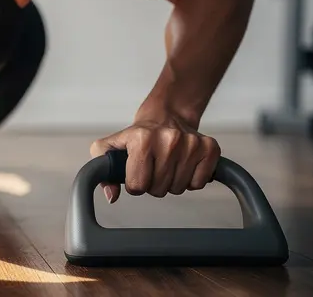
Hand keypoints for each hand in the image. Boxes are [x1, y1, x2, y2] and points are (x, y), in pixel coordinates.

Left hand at [89, 114, 219, 202]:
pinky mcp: (210, 147)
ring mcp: (192, 143)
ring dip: (171, 182)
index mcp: (142, 139)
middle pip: (158, 189)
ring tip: (167, 164)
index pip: (137, 185)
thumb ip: (102, 170)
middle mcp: (169, 139)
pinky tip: (184, 165)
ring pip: (179, 188)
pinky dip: (191, 180)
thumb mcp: (110, 147)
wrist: (166, 115)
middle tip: (153, 167)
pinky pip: (198, 183)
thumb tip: (112, 196)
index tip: (136, 172)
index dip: (135, 184)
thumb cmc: (137, 136)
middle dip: (153, 184)